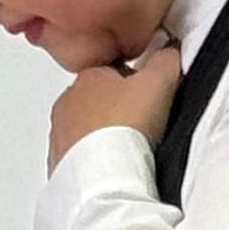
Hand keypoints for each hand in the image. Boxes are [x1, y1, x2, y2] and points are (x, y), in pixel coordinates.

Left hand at [46, 41, 184, 176]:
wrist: (104, 177)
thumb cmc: (127, 127)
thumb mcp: (160, 81)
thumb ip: (166, 60)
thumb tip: (170, 52)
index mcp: (88, 77)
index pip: (114, 72)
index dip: (137, 85)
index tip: (151, 100)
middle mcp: (66, 104)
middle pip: (98, 101)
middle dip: (118, 112)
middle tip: (143, 127)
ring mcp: (59, 136)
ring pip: (85, 131)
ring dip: (104, 138)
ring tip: (129, 151)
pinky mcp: (59, 164)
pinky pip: (79, 158)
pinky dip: (95, 161)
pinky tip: (113, 168)